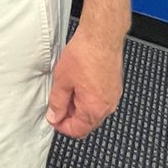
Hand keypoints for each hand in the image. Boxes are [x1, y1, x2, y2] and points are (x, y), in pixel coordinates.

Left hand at [45, 24, 123, 138]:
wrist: (102, 36)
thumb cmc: (85, 54)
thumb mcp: (62, 80)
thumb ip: (57, 102)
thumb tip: (54, 116)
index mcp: (94, 109)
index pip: (77, 131)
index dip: (61, 126)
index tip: (53, 118)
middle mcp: (107, 106)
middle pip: (86, 123)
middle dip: (70, 117)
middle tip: (57, 103)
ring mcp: (113, 96)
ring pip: (93, 112)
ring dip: (78, 107)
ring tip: (67, 89)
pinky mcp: (114, 87)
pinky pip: (100, 100)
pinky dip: (88, 98)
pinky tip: (78, 84)